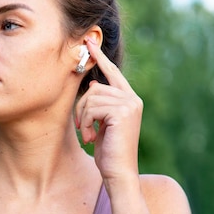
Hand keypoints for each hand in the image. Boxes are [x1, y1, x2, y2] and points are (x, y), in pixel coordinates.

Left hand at [74, 38, 142, 182]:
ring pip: (91, 98)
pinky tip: (90, 137)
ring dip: (82, 118)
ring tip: (87, 134)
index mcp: (129, 99)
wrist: (118, 172)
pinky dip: (85, 123)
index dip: (99, 57)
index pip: (112, 72)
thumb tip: (92, 86)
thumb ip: (100, 104)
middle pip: (94, 88)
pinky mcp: (123, 112)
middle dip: (81, 107)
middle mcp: (132, 98)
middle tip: (81, 127)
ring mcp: (129, 104)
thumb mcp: (101, 123)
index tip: (89, 41)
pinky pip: (92, 107)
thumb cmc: (107, 151)